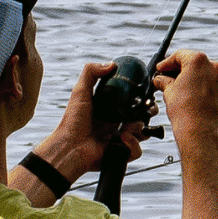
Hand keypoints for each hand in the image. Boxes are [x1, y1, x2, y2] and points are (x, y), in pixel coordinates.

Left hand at [31, 61, 148, 185]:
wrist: (69, 147)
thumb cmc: (72, 121)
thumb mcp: (80, 91)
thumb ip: (91, 72)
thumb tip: (112, 64)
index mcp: (112, 108)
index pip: (134, 100)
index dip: (143, 97)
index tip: (147, 94)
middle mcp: (118, 123)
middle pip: (144, 116)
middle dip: (148, 112)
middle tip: (146, 110)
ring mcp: (121, 139)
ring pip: (143, 132)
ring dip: (139, 128)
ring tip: (125, 128)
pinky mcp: (122, 154)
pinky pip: (137, 150)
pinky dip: (132, 144)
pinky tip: (121, 139)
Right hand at [156, 50, 217, 145]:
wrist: (199, 131)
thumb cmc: (185, 111)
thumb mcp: (168, 91)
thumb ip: (164, 81)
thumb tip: (160, 79)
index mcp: (198, 60)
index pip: (179, 55)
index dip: (167, 63)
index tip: (161, 69)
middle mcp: (213, 66)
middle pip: (192, 62)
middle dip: (178, 70)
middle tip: (165, 77)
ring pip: (202, 73)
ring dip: (190, 78)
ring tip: (176, 87)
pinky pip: (209, 83)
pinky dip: (199, 86)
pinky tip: (189, 94)